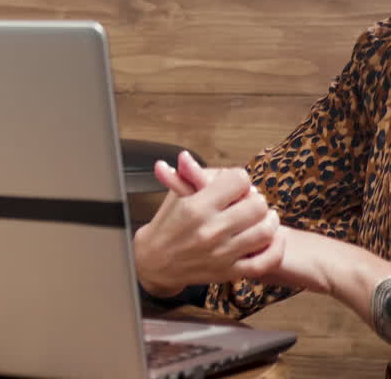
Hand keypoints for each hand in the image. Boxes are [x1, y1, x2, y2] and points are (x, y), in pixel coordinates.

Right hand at [133, 151, 283, 297]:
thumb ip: (186, 176)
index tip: (234, 183)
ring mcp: (222, 253)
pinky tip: (272, 238)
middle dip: (255, 199)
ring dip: (268, 220)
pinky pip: (266, 261)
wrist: (153, 263)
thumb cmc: (165, 227)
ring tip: (262, 216)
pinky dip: (275, 248)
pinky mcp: (229, 272)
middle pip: (257, 205)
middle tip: (248, 201)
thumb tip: (186, 157)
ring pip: (265, 232)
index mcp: (195, 207)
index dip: (238, 179)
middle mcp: (210, 230)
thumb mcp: (173, 197)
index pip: (238, 180)